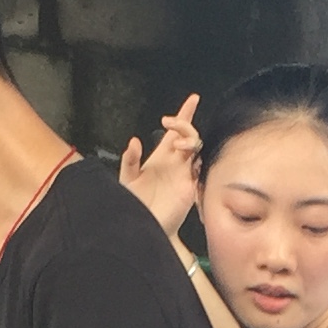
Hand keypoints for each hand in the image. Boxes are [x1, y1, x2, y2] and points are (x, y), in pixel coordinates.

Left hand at [117, 93, 202, 237]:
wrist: (143, 228)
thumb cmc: (135, 207)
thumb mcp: (127, 180)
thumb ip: (130, 161)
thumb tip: (134, 141)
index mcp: (161, 158)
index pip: (175, 132)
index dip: (184, 114)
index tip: (193, 99)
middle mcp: (175, 164)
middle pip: (189, 135)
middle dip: (184, 124)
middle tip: (170, 124)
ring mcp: (184, 175)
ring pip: (197, 149)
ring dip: (190, 141)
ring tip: (179, 146)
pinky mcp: (190, 189)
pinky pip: (200, 171)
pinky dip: (198, 163)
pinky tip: (189, 163)